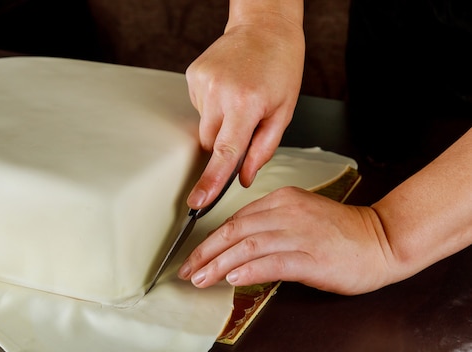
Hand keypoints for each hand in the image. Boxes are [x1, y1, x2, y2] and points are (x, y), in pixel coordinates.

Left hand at [178, 187, 396, 294]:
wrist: (383, 240)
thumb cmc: (342, 234)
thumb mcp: (300, 219)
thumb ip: (269, 227)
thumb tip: (235, 249)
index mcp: (282, 199)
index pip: (235, 219)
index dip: (210, 240)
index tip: (194, 257)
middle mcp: (287, 212)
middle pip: (234, 231)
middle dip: (205, 253)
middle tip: (187, 271)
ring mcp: (300, 233)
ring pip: (247, 246)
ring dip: (218, 265)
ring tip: (201, 279)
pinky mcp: (313, 256)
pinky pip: (273, 261)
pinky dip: (249, 269)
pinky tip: (232, 279)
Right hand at [185, 19, 304, 208]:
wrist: (265, 26)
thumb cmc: (281, 66)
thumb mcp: (284, 111)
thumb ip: (263, 149)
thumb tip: (243, 179)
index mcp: (246, 104)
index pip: (225, 153)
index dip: (211, 182)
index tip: (198, 202)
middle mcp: (220, 93)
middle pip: (210, 143)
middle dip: (225, 143)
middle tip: (245, 121)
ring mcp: (202, 82)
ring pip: (203, 126)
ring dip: (219, 122)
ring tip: (238, 98)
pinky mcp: (192, 75)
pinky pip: (198, 107)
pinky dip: (212, 105)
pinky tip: (227, 88)